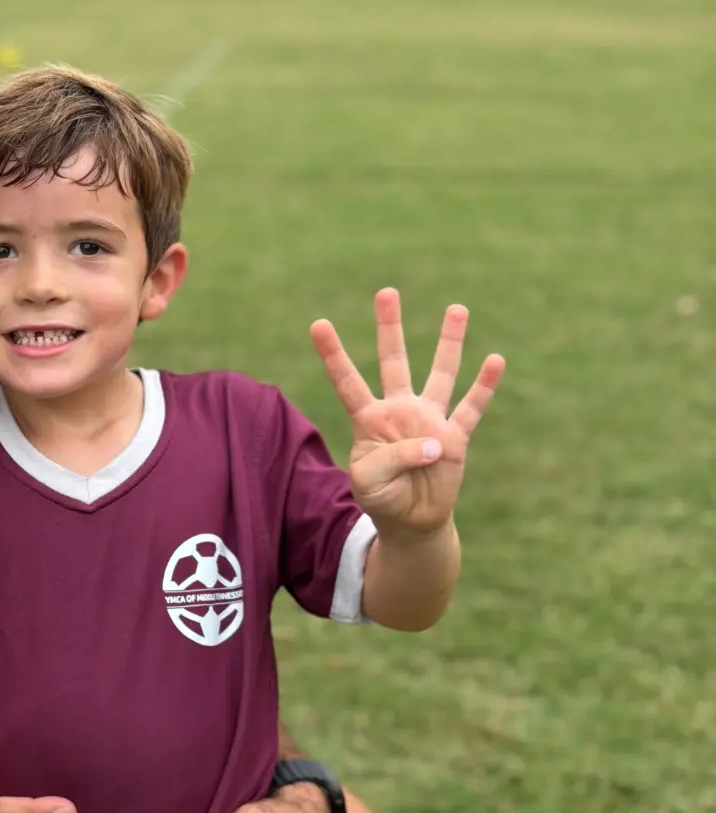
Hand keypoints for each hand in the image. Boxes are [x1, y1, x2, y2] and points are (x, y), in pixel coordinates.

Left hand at [310, 289, 503, 534]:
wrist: (411, 520)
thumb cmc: (381, 497)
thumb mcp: (370, 481)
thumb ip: (394, 458)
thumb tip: (435, 442)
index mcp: (369, 418)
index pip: (347, 381)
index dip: (333, 354)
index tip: (318, 324)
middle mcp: (399, 410)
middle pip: (393, 361)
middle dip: (389, 327)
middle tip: (386, 292)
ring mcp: (429, 420)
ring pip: (440, 372)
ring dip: (449, 342)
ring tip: (456, 308)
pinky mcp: (456, 437)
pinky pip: (471, 406)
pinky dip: (484, 385)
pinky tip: (495, 359)